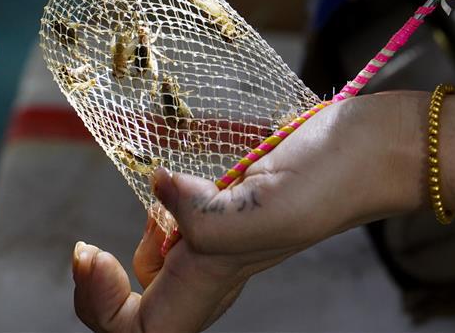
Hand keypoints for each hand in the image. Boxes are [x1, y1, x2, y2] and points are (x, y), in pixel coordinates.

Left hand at [72, 92, 425, 331]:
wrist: (368, 145)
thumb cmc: (331, 180)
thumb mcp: (268, 210)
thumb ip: (205, 220)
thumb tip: (157, 189)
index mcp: (214, 281)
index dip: (101, 309)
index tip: (89, 254)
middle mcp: (210, 269)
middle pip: (136, 309)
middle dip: (99, 287)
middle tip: (86, 249)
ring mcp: (217, 238)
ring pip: (153, 266)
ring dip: (129, 249)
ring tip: (142, 213)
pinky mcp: (224, 202)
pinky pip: (175, 222)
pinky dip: (157, 207)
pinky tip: (167, 184)